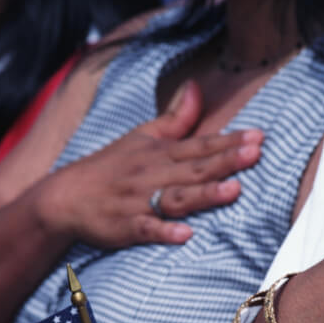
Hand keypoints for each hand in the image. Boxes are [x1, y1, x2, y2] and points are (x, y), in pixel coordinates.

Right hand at [30, 80, 262, 247]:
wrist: (64, 197)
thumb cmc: (109, 168)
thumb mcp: (141, 137)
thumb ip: (176, 118)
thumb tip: (197, 87)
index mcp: (159, 154)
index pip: (200, 145)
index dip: (229, 141)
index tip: (259, 136)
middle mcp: (152, 175)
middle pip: (194, 168)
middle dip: (225, 161)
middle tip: (255, 153)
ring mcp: (139, 201)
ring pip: (176, 197)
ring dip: (204, 194)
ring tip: (233, 191)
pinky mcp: (125, 226)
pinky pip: (146, 229)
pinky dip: (164, 231)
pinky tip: (185, 234)